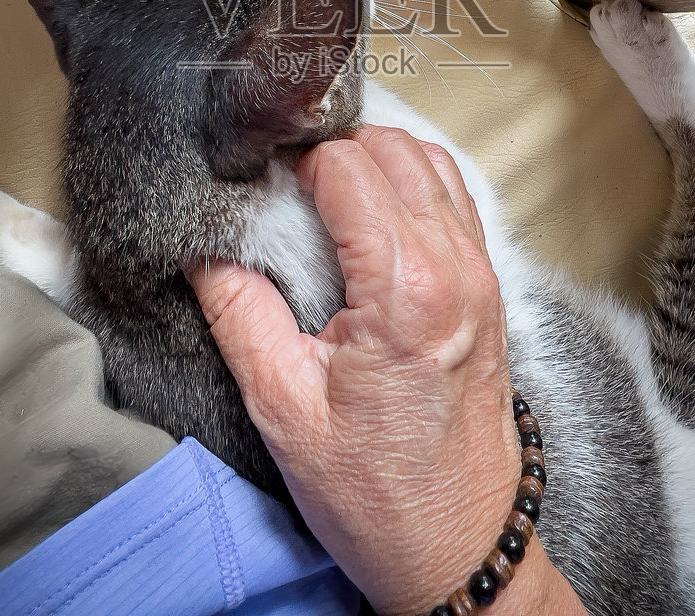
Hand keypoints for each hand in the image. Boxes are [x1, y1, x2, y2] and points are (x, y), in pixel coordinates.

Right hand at [188, 125, 583, 615]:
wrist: (456, 546)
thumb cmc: (376, 494)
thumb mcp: (281, 405)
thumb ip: (237, 309)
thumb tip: (203, 243)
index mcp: (406, 291)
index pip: (347, 165)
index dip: (293, 161)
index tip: (259, 181)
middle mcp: (457, 269)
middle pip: (391, 148)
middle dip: (330, 149)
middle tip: (281, 186)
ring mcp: (483, 275)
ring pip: (430, 162)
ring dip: (373, 160)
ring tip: (320, 197)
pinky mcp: (490, 289)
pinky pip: (454, 199)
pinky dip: (410, 185)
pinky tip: (368, 218)